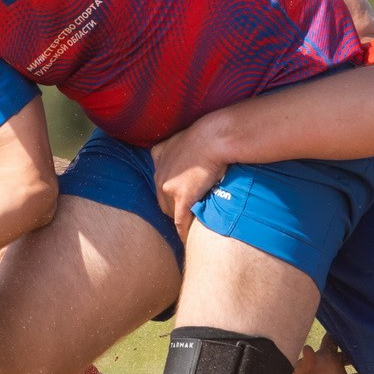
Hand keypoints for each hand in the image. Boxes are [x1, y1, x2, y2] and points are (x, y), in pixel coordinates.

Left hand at [148, 117, 230, 237]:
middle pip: (162, 199)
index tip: (178, 197)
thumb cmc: (209, 134)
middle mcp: (159, 173)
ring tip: (191, 227)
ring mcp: (168, 187)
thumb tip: (192, 154)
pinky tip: (188, 239)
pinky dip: (184, 232)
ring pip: (170, 212)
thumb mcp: (186, 136)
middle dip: (173, 207)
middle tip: (188, 213)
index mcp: (158, 156)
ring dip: (180, 218)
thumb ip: (181, 148)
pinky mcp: (182, 198)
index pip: (161, 181)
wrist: (215, 137)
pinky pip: (181, 221)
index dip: (170, 192)